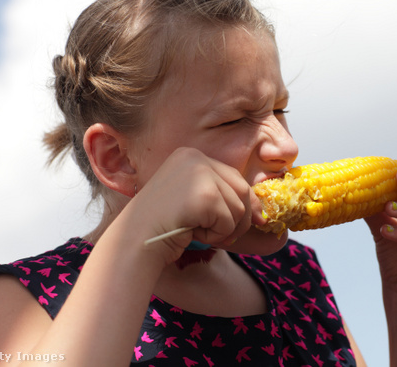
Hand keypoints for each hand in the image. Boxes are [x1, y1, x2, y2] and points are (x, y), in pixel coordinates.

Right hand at [125, 148, 263, 264]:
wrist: (134, 241)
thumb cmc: (162, 227)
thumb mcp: (194, 203)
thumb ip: (224, 199)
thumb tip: (262, 213)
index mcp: (190, 155)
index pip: (233, 177)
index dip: (243, 202)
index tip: (246, 221)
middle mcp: (195, 157)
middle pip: (242, 190)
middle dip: (239, 219)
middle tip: (221, 236)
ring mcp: (199, 173)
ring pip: (238, 207)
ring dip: (224, 229)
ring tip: (197, 231)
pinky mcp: (204, 194)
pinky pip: (228, 220)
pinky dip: (215, 234)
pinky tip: (192, 232)